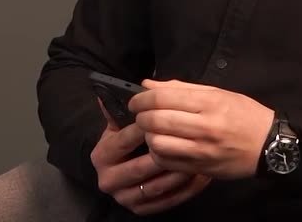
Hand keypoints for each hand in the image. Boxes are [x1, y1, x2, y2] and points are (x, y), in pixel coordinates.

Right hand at [90, 97, 211, 215]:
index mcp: (101, 155)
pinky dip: (184, 190)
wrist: (126, 167)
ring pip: (155, 186)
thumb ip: (118, 109)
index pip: (124, 140)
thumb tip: (112, 90)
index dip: (144, 128)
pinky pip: (166, 202)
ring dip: (177, 173)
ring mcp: (125, 198)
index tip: (164, 116)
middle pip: (139, 167)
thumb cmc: (128, 139)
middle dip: (163, 153)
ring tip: (197, 157)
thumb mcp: (120, 123)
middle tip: (185, 139)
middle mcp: (108, 180)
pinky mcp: (141, 210)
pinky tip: (199, 175)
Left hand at [129, 79, 274, 178]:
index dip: (142, 98)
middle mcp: (204, 126)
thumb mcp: (217, 93)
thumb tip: (148, 85)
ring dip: (148, 136)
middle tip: (139, 114)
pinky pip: (168, 162)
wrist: (270, 145)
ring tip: (151, 131)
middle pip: (157, 120)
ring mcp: (202, 150)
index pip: (163, 98)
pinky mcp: (201, 168)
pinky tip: (161, 146)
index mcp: (208, 102)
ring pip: (158, 144)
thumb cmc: (244, 114)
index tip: (135, 100)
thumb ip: (180, 88)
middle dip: (141, 117)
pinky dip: (158, 154)